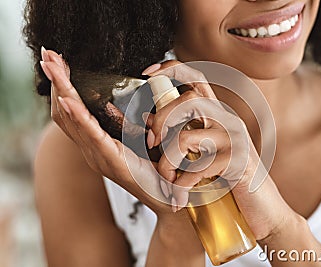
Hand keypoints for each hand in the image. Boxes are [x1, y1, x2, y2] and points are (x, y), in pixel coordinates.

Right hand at [38, 48, 193, 219]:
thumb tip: (116, 106)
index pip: (71, 110)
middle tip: (48, 54)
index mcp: (95, 143)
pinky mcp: (110, 159)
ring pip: (72, 118)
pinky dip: (78, 116)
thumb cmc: (152, 167)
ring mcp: (96, 155)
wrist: (165, 195)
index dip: (63, 86)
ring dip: (62, 89)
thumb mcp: (136, 138)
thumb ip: (123, 125)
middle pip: (65, 111)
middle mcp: (90, 149)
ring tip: (52, 65)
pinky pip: (90, 134)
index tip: (57, 62)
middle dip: (57, 81)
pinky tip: (67, 99)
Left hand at [143, 61, 298, 240]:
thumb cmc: (229, 180)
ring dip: (167, 162)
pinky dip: (182, 184)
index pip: (196, 77)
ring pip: (185, 137)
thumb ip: (182, 134)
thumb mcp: (206, 151)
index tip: (146, 74)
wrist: (264, 209)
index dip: (170, 69)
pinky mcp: (238, 161)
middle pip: (187, 100)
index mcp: (218, 115)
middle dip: (160, 121)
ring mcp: (235, 139)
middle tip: (151, 143)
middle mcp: (228, 120)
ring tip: (168, 180)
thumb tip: (148, 119)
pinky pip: (198, 167)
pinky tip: (182, 194)